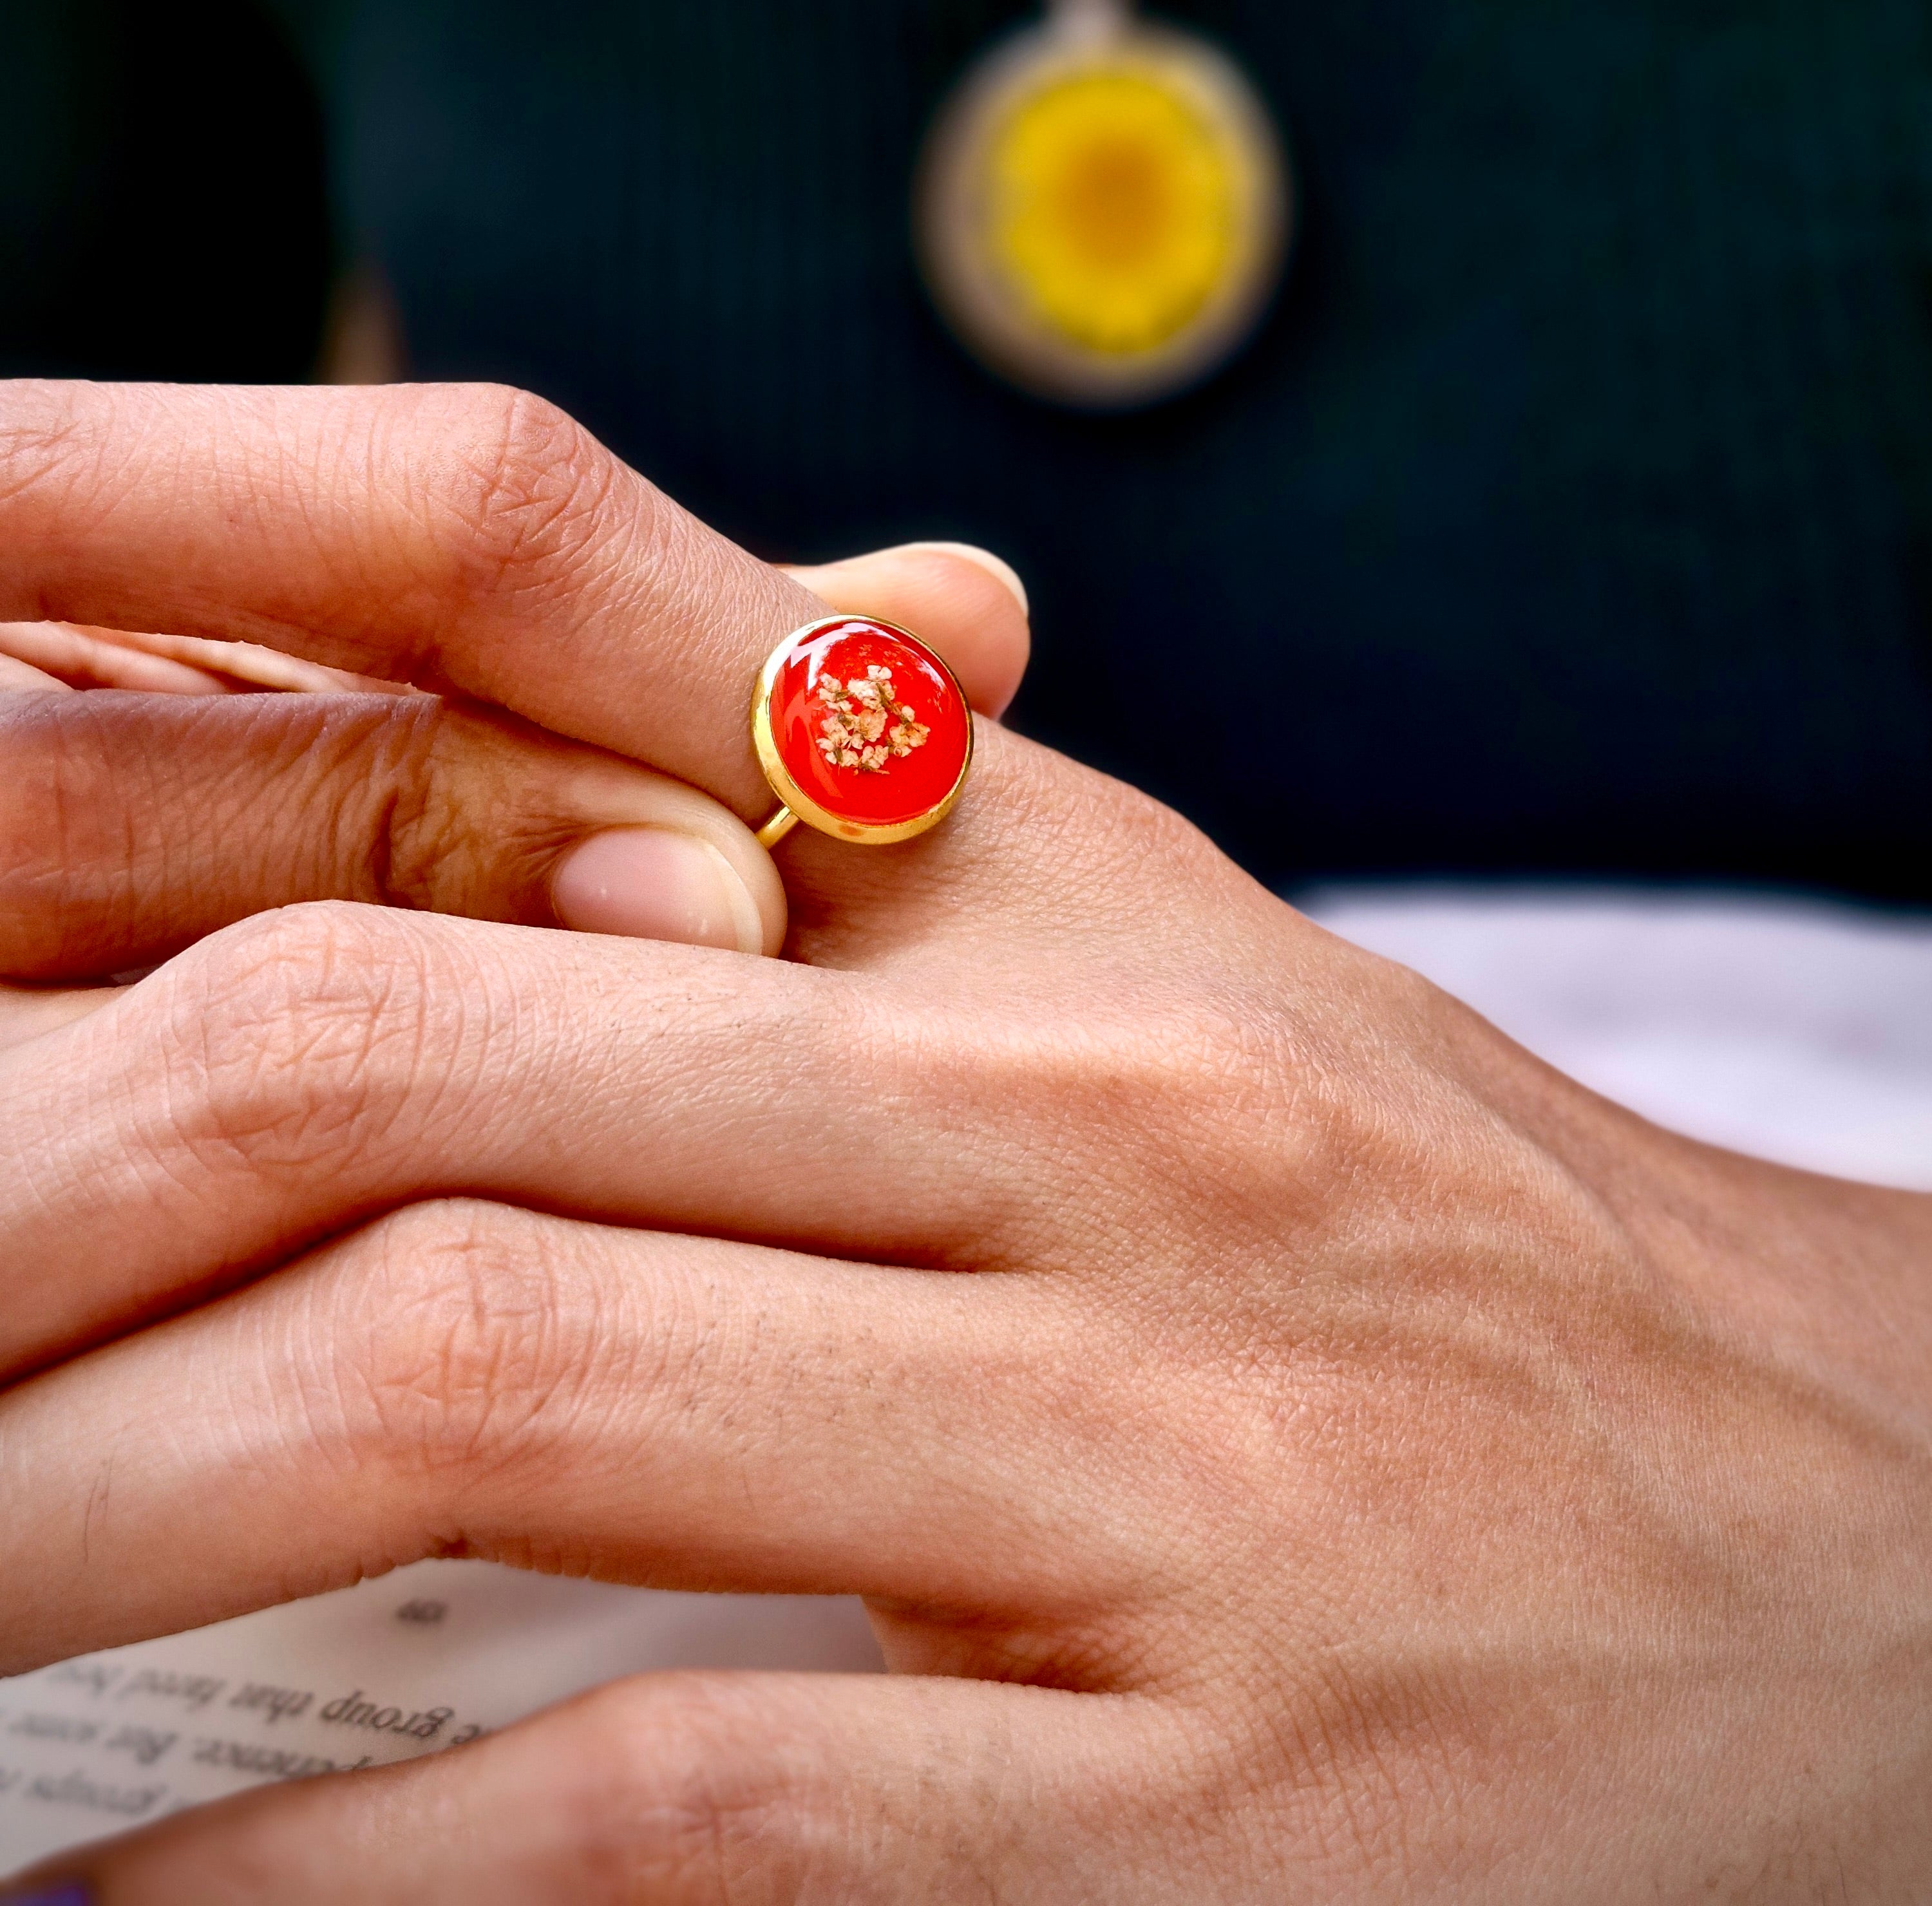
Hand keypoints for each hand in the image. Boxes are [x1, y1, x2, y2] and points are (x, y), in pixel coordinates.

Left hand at [3, 381, 1929, 1902]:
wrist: (1821, 1513)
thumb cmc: (1392, 1203)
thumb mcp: (1125, 957)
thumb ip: (807, 857)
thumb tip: (433, 786)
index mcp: (1043, 924)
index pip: (473, 794)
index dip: (123, 825)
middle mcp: (1089, 1144)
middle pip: (409, 1089)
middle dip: (31, 1207)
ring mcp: (1155, 1476)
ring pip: (489, 1405)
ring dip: (100, 1511)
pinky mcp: (1205, 1821)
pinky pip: (682, 1814)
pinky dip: (354, 1875)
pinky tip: (154, 1899)